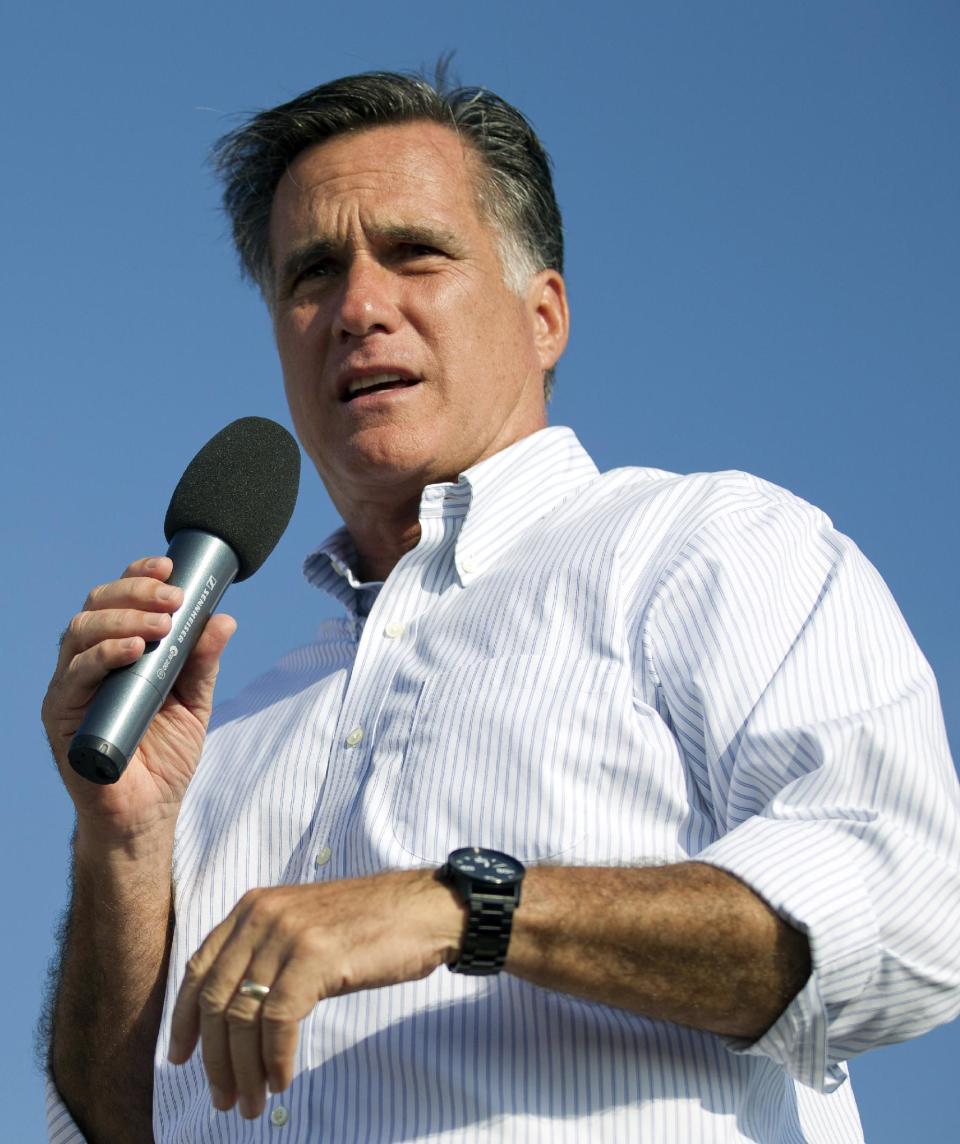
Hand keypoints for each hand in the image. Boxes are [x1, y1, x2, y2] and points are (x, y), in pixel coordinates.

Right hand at [42, 555, 235, 837]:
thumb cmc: (165, 757)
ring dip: (123, 619)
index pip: (118, 599)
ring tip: (161, 625)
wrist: (146, 814)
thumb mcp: (193, 702)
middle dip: (136, 592)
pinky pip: (74, 675)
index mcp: (117, 652)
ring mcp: (71, 687)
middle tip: (173, 597)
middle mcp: (87, 662)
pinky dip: (104, 655)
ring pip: (81, 631)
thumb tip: (223, 619)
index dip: (139, 576)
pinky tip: (134, 650)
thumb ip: (203, 662)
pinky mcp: (60, 715)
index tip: (171, 567)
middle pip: (96, 606)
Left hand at [168, 871, 465, 1118]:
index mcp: (253, 906)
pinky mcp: (314, 956)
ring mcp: (287, 933)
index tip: (182, 1058)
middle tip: (223, 1098)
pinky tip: (282, 1080)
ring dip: (244, 1070)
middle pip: (214, 999)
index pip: (199, 967)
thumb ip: (266, 954)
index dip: (183, 1019)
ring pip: (243, 1017)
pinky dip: (275, 1060)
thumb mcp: (304, 928)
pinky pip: (278, 1022)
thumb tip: (232, 1014)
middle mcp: (262, 915)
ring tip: (252, 1103)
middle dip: (215, 1058)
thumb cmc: (371, 926)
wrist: (424, 909)